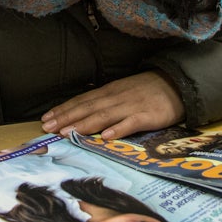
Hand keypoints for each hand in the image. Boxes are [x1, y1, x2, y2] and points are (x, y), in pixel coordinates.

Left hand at [40, 71, 184, 140]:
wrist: (176, 84)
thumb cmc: (146, 91)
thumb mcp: (122, 92)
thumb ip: (104, 102)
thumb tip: (82, 113)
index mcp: (109, 92)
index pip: (82, 100)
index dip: (63, 110)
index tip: (46, 119)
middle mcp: (116, 97)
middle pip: (87, 108)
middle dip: (66, 118)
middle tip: (48, 128)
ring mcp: (131, 106)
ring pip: (104, 115)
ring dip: (84, 124)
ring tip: (68, 133)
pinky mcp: (147, 116)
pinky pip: (130, 123)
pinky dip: (117, 129)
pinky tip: (105, 137)